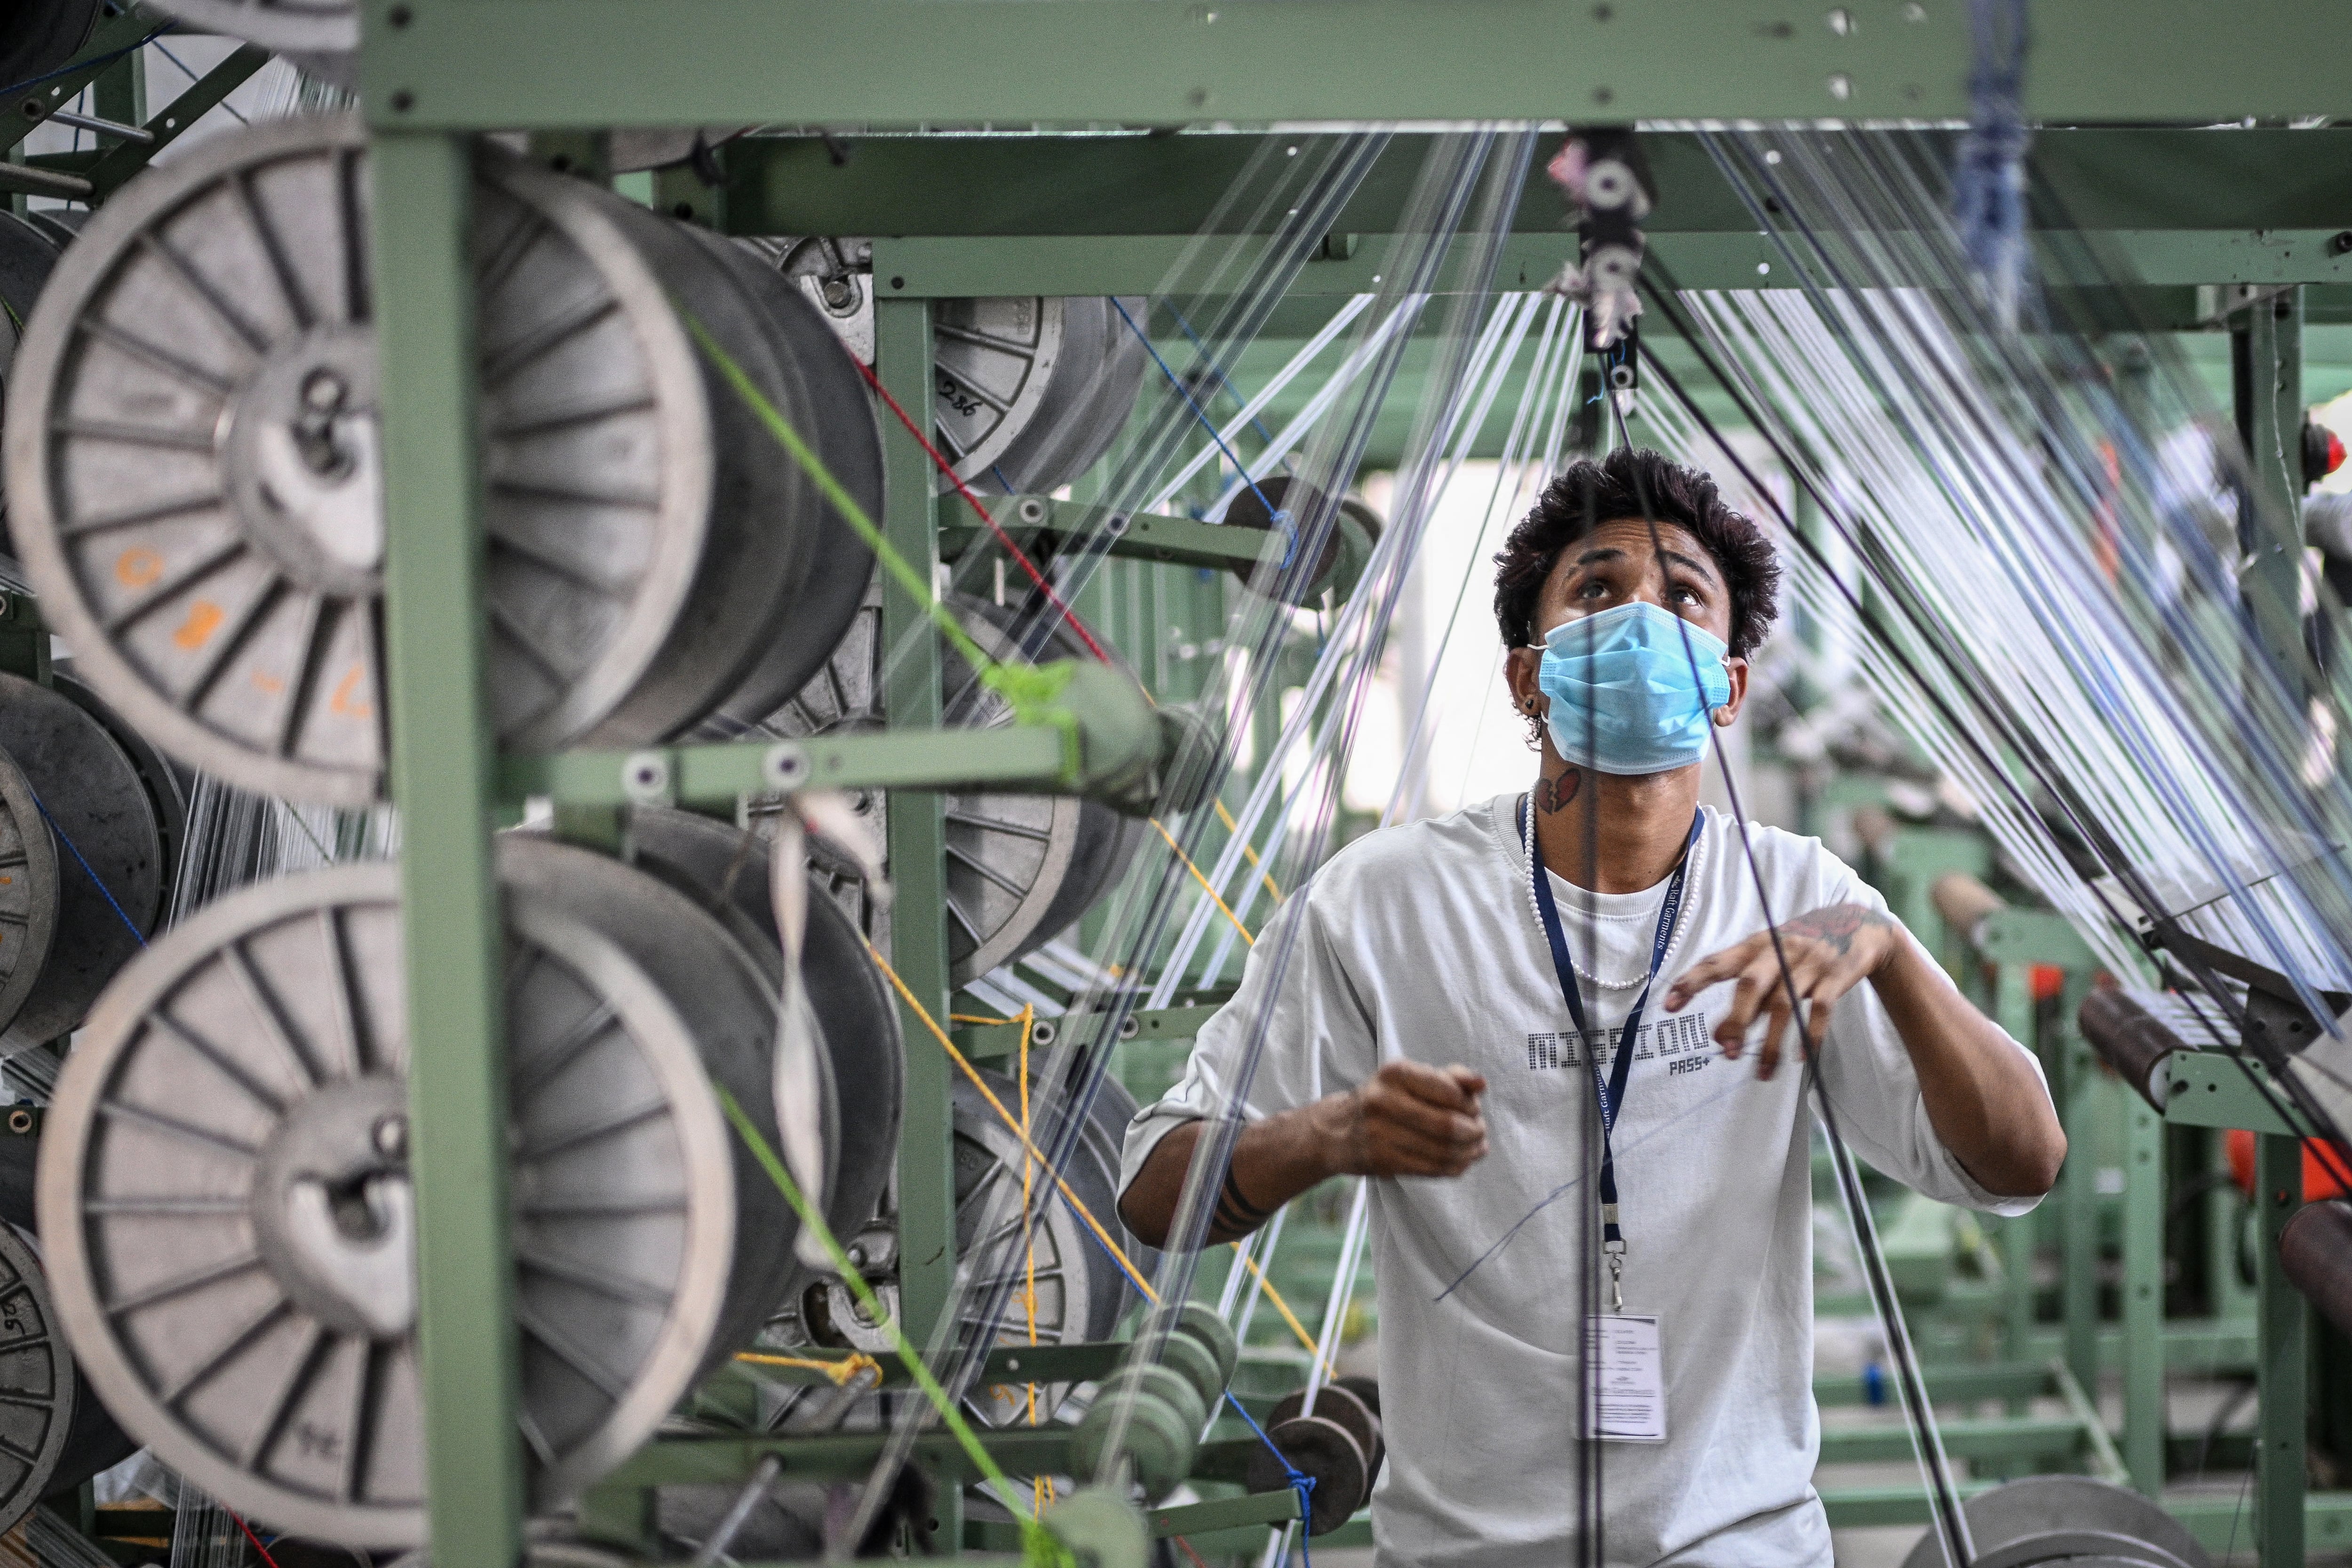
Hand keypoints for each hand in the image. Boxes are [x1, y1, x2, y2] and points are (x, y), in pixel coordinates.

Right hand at [1318, 1060, 1488, 1177]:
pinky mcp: (1383, 1161)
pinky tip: (1463, 1161)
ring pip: (1442, 1151)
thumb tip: (1482, 1083)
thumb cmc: (1386, 1099)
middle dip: (1473, 1130)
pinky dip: (1455, 1167)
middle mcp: (1383, 1102)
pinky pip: (1431, 1169)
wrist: (1338, 1130)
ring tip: (1477, 1147)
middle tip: (1480, 1131)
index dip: (1470, 1104)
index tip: (1475, 1109)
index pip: (1448, 1091)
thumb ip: (1451, 1077)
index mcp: (1395, 1074)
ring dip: (1468, 1152)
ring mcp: (1380, 1134)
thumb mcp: (1412, 1078)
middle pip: (1447, 1125)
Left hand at [1660, 902, 1900, 1078]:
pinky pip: (1821, 1010)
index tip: (1669, 1005)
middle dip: (1736, 1019)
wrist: (1858, 926)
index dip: (1692, 982)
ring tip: (1761, 1073)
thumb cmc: (1800, 950)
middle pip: (1750, 984)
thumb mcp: (1770, 961)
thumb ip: (1747, 996)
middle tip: (1725, 1051)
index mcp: (1755, 945)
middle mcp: (1779, 951)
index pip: (1717, 962)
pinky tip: (1800, 1058)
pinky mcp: (1836, 977)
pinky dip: (1809, 1035)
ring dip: (1770, 1041)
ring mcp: (1809, 963)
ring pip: (1784, 1004)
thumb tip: (1720, 1035)